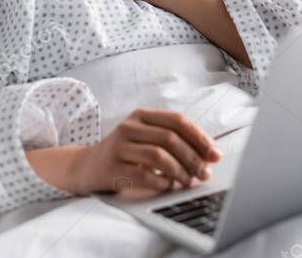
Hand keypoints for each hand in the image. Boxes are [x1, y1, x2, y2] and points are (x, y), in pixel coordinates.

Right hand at [73, 108, 221, 195]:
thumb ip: (173, 142)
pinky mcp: (111, 169)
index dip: (199, 137)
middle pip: (170, 138)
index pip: (177, 121)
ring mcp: (117, 147)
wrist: (86, 167)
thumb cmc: (125, 154)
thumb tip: (209, 155)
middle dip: (193, 158)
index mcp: (141, 116)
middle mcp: (128, 127)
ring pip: (158, 156)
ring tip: (188, 182)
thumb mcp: (145, 139)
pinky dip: (162, 182)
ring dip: (180, 171)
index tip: (215, 155)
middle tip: (205, 174)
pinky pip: (143, 176)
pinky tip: (168, 186)